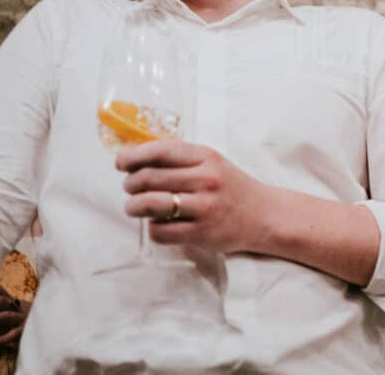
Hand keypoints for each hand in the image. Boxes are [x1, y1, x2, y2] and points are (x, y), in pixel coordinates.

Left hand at [0, 283, 29, 346]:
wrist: (51, 319)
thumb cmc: (28, 315)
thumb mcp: (17, 306)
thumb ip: (3, 302)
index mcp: (13, 302)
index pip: (0, 292)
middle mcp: (17, 308)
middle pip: (2, 301)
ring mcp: (21, 318)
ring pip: (7, 316)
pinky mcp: (24, 330)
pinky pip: (13, 334)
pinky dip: (4, 338)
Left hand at [116, 140, 272, 253]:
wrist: (264, 215)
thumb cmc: (232, 187)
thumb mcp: (213, 162)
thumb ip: (181, 159)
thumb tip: (137, 158)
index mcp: (206, 157)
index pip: (161, 151)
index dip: (134, 156)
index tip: (120, 161)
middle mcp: (205, 180)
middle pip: (149, 178)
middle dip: (130, 183)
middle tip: (129, 186)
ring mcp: (204, 208)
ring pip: (150, 204)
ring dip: (133, 206)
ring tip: (133, 207)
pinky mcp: (201, 233)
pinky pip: (161, 231)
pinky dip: (152, 227)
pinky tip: (157, 223)